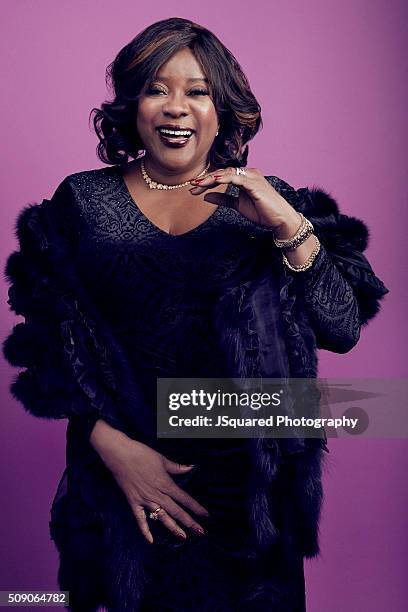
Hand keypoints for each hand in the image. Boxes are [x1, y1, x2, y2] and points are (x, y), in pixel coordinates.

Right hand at [90, 420, 208, 544]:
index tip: (206, 515)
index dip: (196, 507)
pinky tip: (151, 541)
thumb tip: (190, 467)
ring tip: (183, 537)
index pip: (184, 498)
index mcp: (165, 483)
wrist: (120, 454)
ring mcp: (145, 500)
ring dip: (173, 527)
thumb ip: (176, 467)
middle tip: (201, 532)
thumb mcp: (161, 459)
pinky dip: (145, 530)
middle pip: (176, 511)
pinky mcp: (133, 502)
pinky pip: (140, 519)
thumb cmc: (141, 454)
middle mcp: (157, 494)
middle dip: (189, 522)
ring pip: (162, 517)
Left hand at [189, 166, 300, 234]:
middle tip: (191, 186)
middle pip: (222, 172)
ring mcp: (252, 177)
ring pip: (227, 173)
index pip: (221, 176)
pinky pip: (237, 178)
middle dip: (205, 180)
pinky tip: (214, 182)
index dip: (206, 181)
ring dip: (211, 179)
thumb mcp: (238, 205)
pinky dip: (225, 179)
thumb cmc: (262, 212)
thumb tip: (207, 196)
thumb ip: (224, 199)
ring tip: (198, 184)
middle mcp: (248, 174)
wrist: (279, 220)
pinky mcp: (255, 184)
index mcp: (244, 177)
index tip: (193, 188)